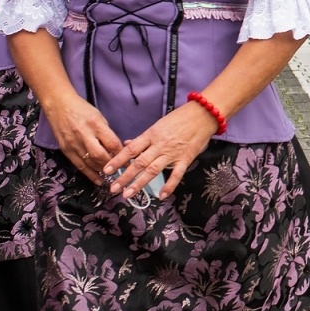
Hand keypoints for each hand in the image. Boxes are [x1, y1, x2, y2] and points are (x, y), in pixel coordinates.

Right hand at [42, 94, 122, 182]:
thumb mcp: (99, 116)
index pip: (112, 143)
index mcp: (95, 124)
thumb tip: (117, 149)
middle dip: (112, 165)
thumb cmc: (82, 109)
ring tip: (111, 176)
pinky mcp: (65, 149)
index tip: (129, 161)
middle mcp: (83, 135)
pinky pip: (79, 165)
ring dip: (102, 171)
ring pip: (89, 162)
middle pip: (100, 155)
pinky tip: (98, 180)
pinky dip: (89, 174)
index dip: (121, 154)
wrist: (58, 105)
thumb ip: (106, 133)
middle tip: (121, 171)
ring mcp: (73, 143)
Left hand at [101, 101, 215, 200]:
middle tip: (113, 188)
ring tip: (128, 194)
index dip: (117, 160)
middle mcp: (160, 145)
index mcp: (151, 135)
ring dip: (139, 183)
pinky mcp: (186, 159)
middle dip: (125, 177)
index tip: (106, 170)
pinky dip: (169, 186)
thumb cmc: (180, 118)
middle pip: (139, 163)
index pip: (130, 150)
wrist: (203, 114)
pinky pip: (176, 175)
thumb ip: (143, 138)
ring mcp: (173, 153)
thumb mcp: (159, 124)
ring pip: (153, 170)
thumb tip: (127, 144)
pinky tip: (161, 196)